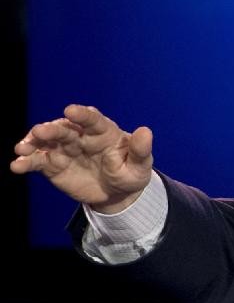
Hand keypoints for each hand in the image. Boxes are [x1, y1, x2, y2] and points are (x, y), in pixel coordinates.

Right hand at [10, 104, 153, 212]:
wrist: (116, 192)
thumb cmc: (130, 173)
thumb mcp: (140, 165)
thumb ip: (140, 150)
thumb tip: (146, 131)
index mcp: (103, 132)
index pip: (92, 120)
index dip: (82, 115)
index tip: (72, 110)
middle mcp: (80, 136)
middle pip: (64, 129)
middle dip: (51, 129)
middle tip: (40, 131)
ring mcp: (64, 149)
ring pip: (46, 141)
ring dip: (33, 142)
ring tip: (22, 148)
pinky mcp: (52, 164)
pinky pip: (37, 160)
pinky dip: (26, 161)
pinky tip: (17, 166)